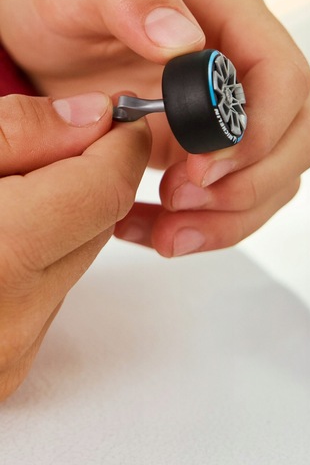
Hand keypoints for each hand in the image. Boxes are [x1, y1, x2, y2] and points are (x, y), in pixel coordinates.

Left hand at [0, 0, 309, 256]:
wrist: (50, 43)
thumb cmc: (67, 9)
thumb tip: (183, 41)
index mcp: (232, 11)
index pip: (285, 76)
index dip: (259, 129)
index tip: (201, 164)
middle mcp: (250, 61)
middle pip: (303, 133)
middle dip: (252, 180)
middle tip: (183, 198)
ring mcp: (243, 107)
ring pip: (284, 173)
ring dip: (234, 213)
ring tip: (168, 230)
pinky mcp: (224, 146)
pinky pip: (247, 196)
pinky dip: (212, 225)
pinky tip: (157, 228)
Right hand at [0, 92, 149, 400]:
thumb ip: (17, 133)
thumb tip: (90, 118)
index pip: (105, 190)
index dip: (118, 146)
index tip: (116, 119)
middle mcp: (9, 319)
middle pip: (97, 223)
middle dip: (86, 176)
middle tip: (50, 146)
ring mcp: (7, 354)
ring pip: (76, 259)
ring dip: (59, 218)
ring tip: (1, 197)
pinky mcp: (4, 371)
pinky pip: (48, 295)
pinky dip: (35, 258)